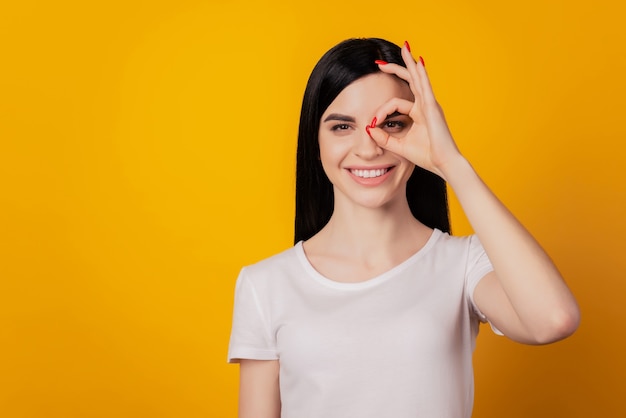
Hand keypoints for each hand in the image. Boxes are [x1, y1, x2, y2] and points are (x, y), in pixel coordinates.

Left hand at [368, 43, 462, 180]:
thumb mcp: (398, 145)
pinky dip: (421, 73)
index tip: (373, 123)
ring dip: (410, 62)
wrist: (442, 163)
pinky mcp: (432, 107)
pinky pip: (425, 86)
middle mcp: (424, 105)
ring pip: (417, 78)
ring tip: (404, 47)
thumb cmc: (426, 156)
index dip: (381, 111)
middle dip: (396, 69)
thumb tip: (369, 129)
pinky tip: (417, 61)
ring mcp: (429, 104)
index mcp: (418, 113)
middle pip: (409, 81)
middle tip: (380, 62)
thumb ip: (383, 138)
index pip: (395, 103)